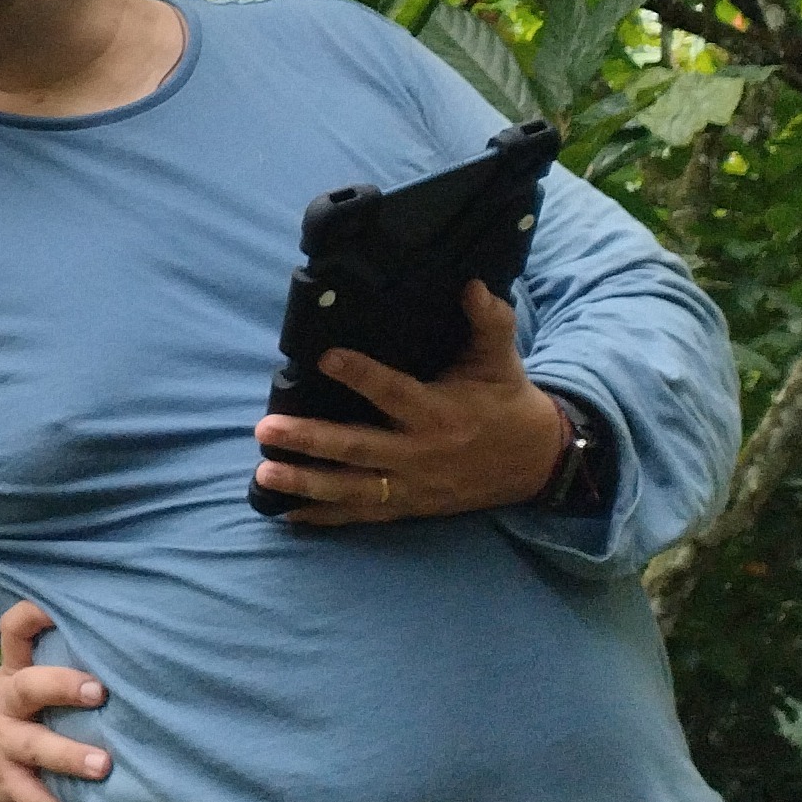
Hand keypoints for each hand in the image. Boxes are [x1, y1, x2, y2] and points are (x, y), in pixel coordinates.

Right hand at [0, 600, 110, 801]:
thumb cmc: (22, 717)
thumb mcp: (26, 687)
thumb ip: (58, 668)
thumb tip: (130, 648)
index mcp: (13, 673)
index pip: (14, 632)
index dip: (31, 617)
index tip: (56, 609)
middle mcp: (5, 703)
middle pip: (27, 687)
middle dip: (62, 686)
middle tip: (100, 693)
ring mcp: (2, 744)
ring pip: (33, 747)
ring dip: (69, 755)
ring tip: (104, 766)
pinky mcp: (7, 783)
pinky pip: (35, 801)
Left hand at [255, 279, 571, 529]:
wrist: (536, 463)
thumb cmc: (506, 401)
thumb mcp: (500, 359)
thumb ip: (489, 322)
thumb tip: (473, 285)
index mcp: (441, 412)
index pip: (394, 393)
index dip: (361, 375)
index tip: (325, 356)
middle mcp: (422, 453)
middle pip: (359, 449)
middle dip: (311, 440)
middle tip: (266, 430)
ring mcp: (414, 485)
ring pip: (354, 488)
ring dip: (307, 483)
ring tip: (265, 474)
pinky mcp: (410, 506)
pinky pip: (363, 514)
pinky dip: (326, 517)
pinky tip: (287, 513)